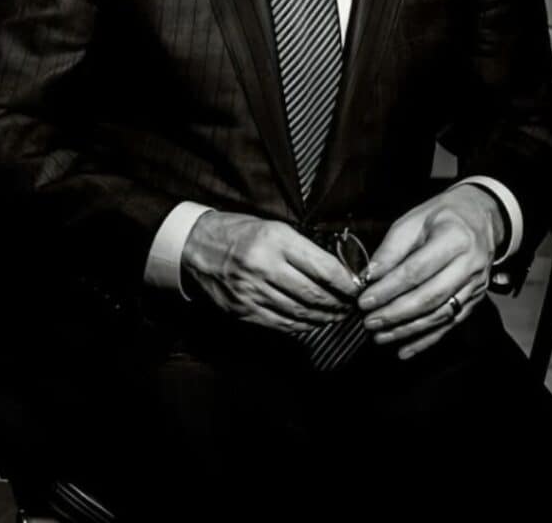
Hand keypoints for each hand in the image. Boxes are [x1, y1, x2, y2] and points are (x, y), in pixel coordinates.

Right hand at [181, 211, 361, 335]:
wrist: (194, 245)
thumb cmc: (237, 232)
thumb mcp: (271, 227)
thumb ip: (301, 248)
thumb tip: (336, 270)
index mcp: (274, 240)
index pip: (323, 268)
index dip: (346, 283)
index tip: (358, 288)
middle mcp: (263, 266)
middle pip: (314, 294)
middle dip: (339, 303)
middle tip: (351, 306)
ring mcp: (251, 290)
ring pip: (300, 312)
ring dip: (324, 317)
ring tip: (335, 315)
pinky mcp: (243, 309)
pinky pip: (281, 322)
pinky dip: (301, 324)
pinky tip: (311, 321)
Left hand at [357, 186, 506, 359]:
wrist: (481, 218)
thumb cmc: (441, 217)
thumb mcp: (413, 221)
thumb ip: (391, 249)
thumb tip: (369, 276)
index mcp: (453, 239)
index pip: (416, 270)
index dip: (388, 288)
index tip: (364, 300)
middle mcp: (469, 266)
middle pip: (429, 297)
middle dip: (395, 313)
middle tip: (368, 322)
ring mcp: (475, 287)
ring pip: (440, 315)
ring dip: (407, 330)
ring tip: (380, 336)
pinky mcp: (475, 301)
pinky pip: (450, 324)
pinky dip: (426, 340)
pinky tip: (405, 350)